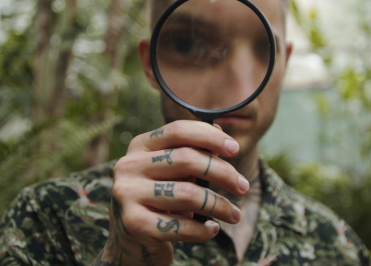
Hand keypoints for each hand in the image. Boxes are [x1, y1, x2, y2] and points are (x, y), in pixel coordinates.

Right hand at [97, 120, 248, 264]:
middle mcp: (129, 166)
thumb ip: (194, 152)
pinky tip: (211, 229)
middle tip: (243, 187)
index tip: (235, 149)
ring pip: (187, 194)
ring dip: (219, 206)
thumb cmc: (161, 199)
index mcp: (140, 146)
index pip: (177, 130)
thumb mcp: (174, 172)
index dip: (210, 136)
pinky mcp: (134, 223)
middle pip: (186, 159)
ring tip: (234, 214)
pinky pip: (181, 225)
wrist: (133, 240)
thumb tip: (222, 133)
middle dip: (223, 173)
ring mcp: (127, 194)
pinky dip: (203, 230)